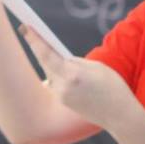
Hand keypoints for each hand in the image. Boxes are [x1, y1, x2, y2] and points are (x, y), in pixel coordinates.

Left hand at [19, 22, 144, 139]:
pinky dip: (57, 75)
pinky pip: (56, 84)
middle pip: (45, 63)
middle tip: (28, 30)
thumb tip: (61, 59)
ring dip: (50, 62)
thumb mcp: (97, 68)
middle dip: (39, 47)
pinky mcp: (63, 103)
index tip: (25, 27)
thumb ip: (76, 62)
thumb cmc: (113, 88)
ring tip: (47, 47)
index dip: (34, 39)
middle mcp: (62, 87)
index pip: (47, 54)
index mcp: (72, 75)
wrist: (120, 116)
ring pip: (50, 74)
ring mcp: (61, 97)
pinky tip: (60, 70)